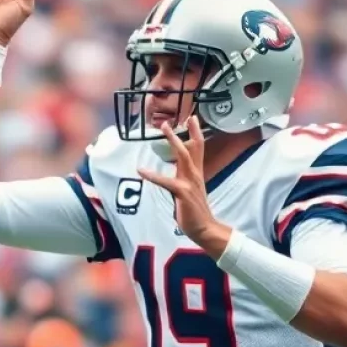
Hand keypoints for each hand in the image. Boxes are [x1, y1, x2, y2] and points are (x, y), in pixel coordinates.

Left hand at [138, 116, 229, 252]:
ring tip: (164, 128)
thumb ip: (183, 178)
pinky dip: (153, 175)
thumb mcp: (189, 190)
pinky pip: (166, 181)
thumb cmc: (195, 212)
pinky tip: (141, 170)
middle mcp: (195, 175)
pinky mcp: (182, 193)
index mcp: (196, 174)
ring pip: (183, 156)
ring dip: (174, 141)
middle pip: (192, 147)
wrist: (205, 229)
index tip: (193, 119)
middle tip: (178, 118)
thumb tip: (176, 170)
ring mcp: (190, 183)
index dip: (196, 133)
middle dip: (186, 131)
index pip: (198, 149)